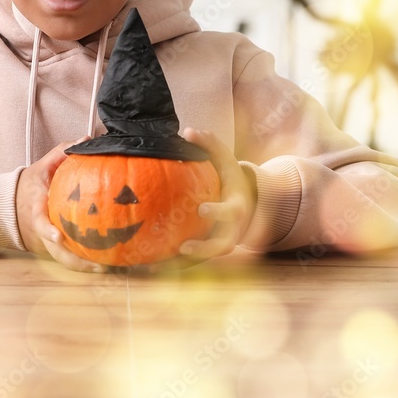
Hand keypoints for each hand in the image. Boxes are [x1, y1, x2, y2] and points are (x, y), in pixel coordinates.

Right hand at [15, 139, 108, 272]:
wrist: (11, 204)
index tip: (58, 237)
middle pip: (54, 249)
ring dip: (81, 266)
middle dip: (74, 260)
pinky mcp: (51, 246)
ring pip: (61, 258)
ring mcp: (45, 240)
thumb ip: (61, 152)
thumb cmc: (30, 184)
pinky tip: (103, 264)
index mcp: (35, 208)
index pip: (39, 220)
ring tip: (105, 268)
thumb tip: (85, 140)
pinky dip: (82, 262)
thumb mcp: (42, 165)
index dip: (47, 230)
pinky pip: (66, 258)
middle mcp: (39, 229)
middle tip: (98, 264)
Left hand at [147, 128, 256, 272]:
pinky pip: (193, 263)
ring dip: (184, 265)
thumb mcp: (226, 160)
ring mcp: (221, 244)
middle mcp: (232, 232)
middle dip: (205, 249)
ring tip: (157, 265)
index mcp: (236, 209)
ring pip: (206, 260)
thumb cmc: (231, 179)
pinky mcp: (209, 253)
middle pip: (222, 246)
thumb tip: (189, 130)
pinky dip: (174, 266)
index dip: (217, 213)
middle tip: (183, 246)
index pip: (229, 213)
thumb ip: (210, 145)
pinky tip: (148, 266)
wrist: (248, 205)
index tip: (201, 210)